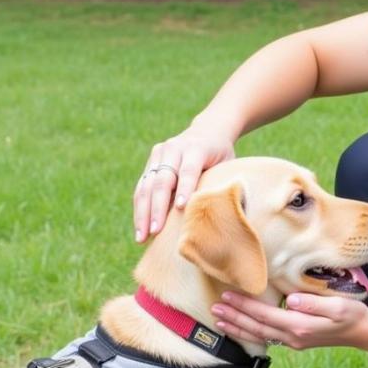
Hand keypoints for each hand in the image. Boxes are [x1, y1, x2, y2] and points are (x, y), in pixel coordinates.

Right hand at [133, 127, 234, 241]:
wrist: (209, 130)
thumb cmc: (222, 156)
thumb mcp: (227, 164)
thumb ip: (221, 183)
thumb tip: (220, 215)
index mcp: (196, 148)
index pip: (189, 170)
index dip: (185, 188)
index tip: (180, 208)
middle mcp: (174, 148)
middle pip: (162, 180)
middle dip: (157, 208)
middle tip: (155, 231)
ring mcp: (159, 154)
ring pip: (147, 185)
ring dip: (143, 213)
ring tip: (142, 237)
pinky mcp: (151, 161)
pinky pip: (142, 187)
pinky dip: (140, 209)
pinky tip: (140, 228)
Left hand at [210, 291, 367, 350]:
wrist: (363, 332)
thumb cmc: (352, 315)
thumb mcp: (338, 306)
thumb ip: (313, 303)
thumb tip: (290, 300)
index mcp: (299, 326)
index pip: (264, 315)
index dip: (244, 305)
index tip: (227, 295)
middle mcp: (292, 337)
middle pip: (256, 327)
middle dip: (234, 317)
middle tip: (214, 307)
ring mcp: (293, 341)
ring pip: (258, 335)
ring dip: (238, 327)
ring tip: (220, 319)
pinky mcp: (295, 340)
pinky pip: (266, 337)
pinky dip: (250, 332)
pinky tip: (242, 327)